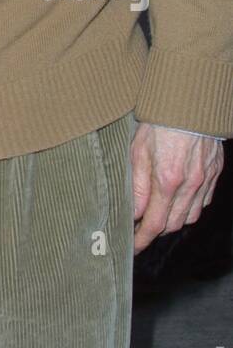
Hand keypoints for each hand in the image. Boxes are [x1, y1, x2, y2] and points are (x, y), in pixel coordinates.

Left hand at [131, 123, 223, 253]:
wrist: (189, 101)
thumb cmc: (159, 121)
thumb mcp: (138, 149)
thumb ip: (136, 184)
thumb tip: (133, 212)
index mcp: (167, 180)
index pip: (154, 223)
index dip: (142, 239)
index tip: (133, 247)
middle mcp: (189, 185)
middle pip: (173, 224)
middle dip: (155, 230)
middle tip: (140, 228)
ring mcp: (204, 180)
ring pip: (190, 216)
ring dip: (173, 221)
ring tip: (158, 215)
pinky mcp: (214, 173)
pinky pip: (202, 202)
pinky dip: (189, 208)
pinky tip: (178, 201)